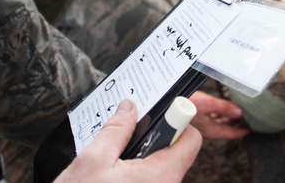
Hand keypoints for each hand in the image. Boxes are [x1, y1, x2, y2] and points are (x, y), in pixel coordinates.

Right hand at [54, 100, 201, 182]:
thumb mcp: (93, 159)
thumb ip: (116, 130)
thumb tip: (130, 108)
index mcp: (161, 175)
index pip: (191, 139)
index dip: (177, 120)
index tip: (160, 112)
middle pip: (175, 152)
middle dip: (154, 138)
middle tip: (128, 136)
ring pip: (161, 167)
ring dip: (142, 157)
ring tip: (116, 159)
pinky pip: (151, 180)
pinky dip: (137, 173)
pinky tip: (115, 174)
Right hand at [188, 91, 249, 139]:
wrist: (164, 104)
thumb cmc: (183, 105)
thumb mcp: (206, 104)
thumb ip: (223, 108)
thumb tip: (240, 112)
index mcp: (209, 129)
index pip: (229, 134)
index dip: (240, 132)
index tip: (250, 129)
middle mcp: (204, 128)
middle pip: (223, 127)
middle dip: (234, 122)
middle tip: (245, 117)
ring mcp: (198, 122)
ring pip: (216, 121)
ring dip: (225, 116)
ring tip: (234, 110)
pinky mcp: (192, 116)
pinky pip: (208, 116)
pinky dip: (216, 112)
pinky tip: (216, 105)